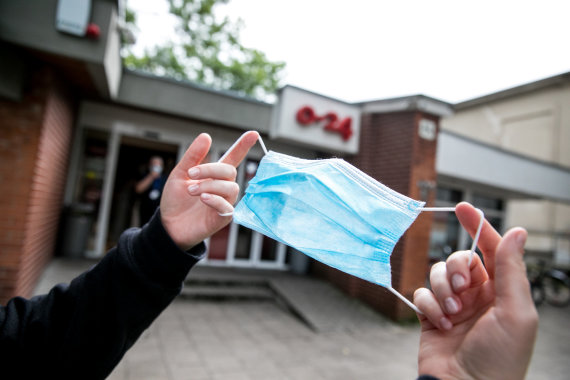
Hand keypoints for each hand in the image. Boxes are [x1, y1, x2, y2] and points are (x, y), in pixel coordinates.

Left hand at [160, 131, 258, 249]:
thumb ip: (193, 156)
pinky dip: (215, 199)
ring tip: (191, 191)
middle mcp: (222, 188)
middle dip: (210, 170)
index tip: (253, 133)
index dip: (243, 146)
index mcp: (214, 175)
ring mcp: (225, 202)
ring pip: (230, 187)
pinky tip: (202, 198)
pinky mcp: (223, 218)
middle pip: (230, 171)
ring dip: (209, 185)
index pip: (233, 158)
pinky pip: (228, 206)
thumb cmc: (176, 201)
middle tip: (191, 174)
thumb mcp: (179, 174)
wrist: (167, 225)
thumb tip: (206, 136)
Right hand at [414, 202, 537, 379]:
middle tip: (461, 287)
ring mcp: (453, 305)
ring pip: (438, 273)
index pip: (492, 250)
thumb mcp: (516, 311)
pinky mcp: (431, 315)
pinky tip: (439, 324)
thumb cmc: (499, 358)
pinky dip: (428, 305)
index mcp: (503, 292)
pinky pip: (421, 293)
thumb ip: (512, 269)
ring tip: (452, 314)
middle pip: (460, 259)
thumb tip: (517, 232)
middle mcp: (478, 295)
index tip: (465, 208)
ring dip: (442, 290)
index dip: (479, 227)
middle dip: (457, 268)